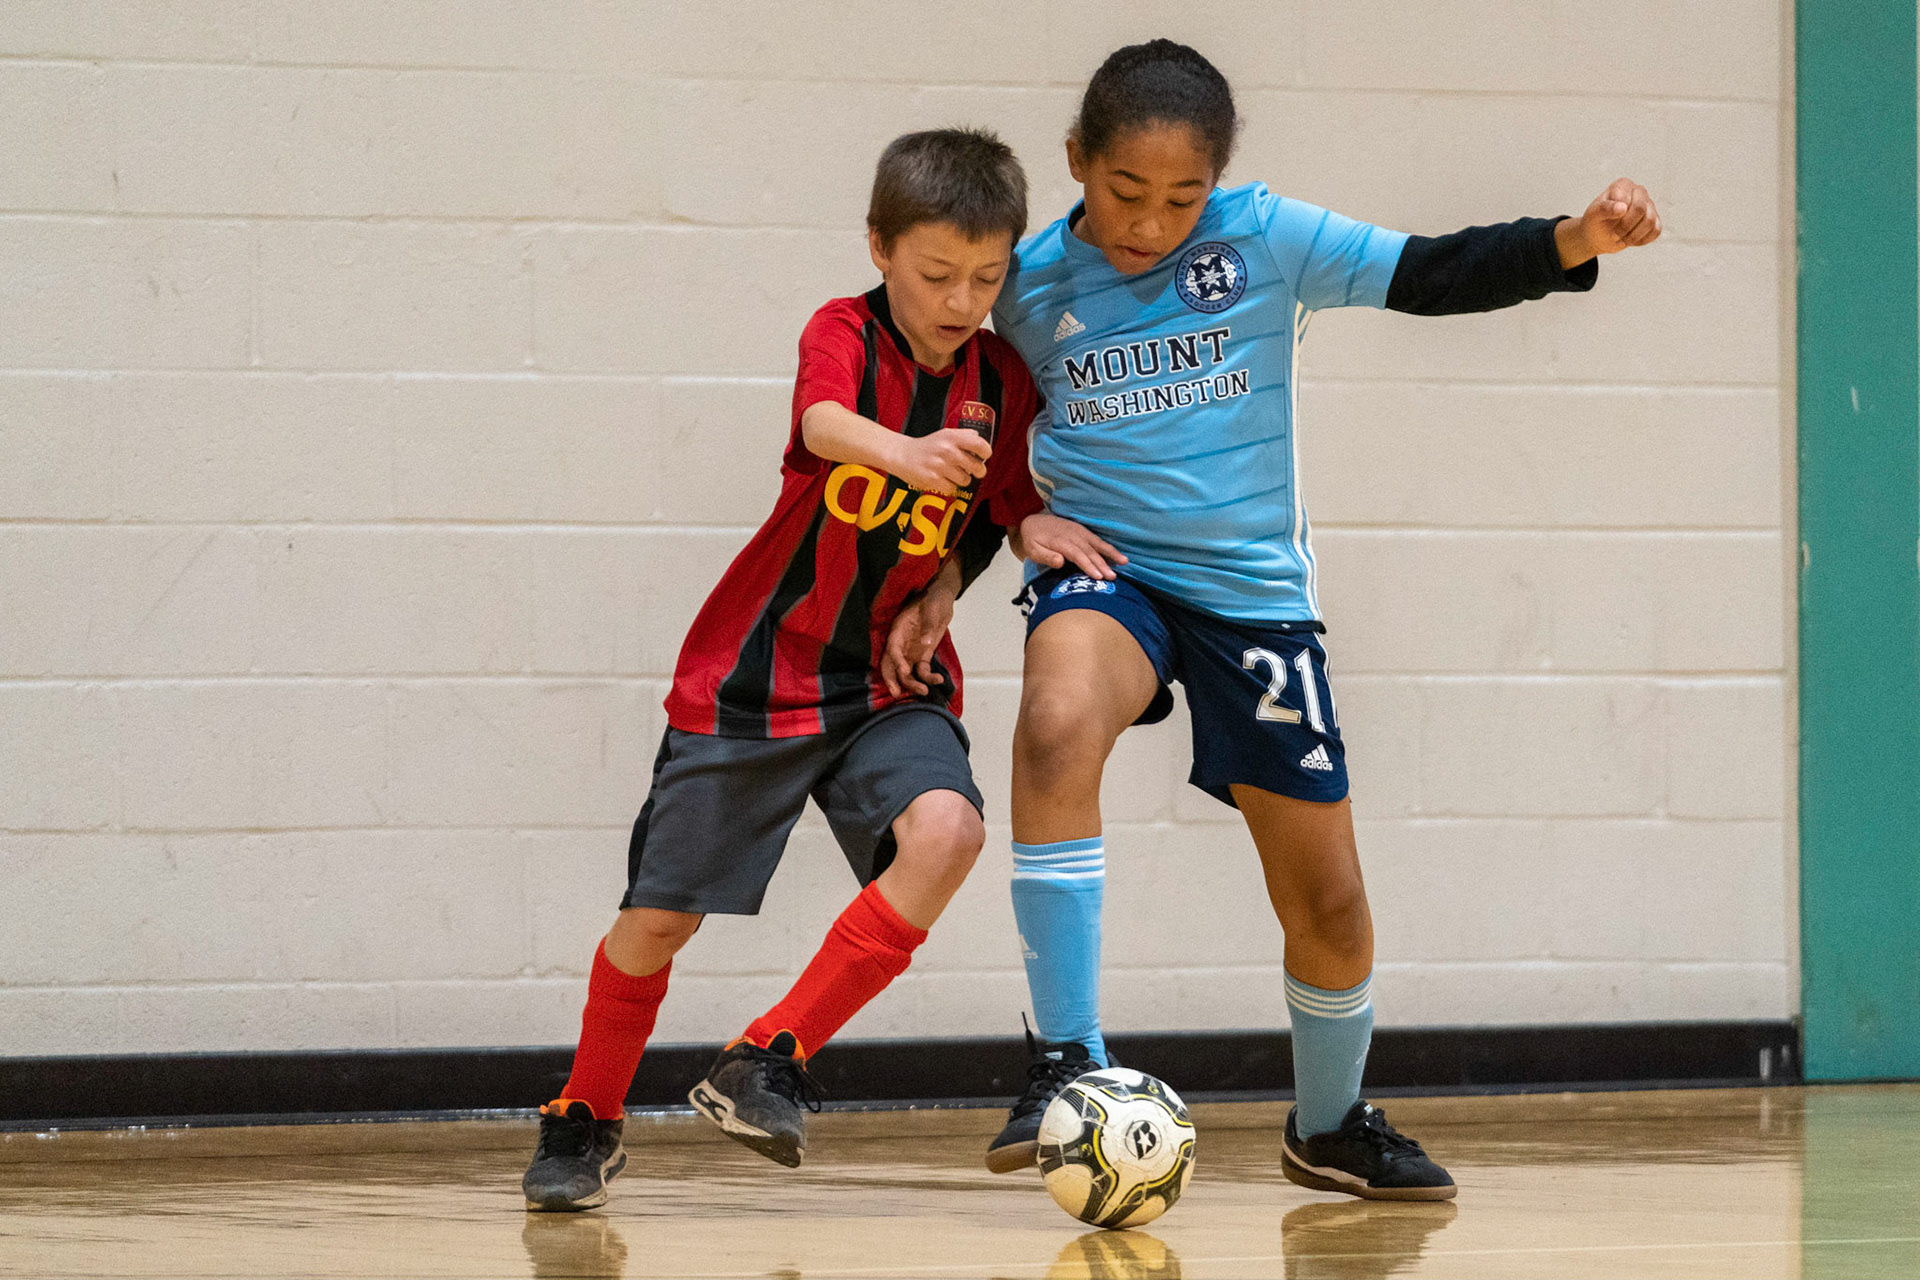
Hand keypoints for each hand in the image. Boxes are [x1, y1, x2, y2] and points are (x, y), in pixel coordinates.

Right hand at [881, 581, 957, 697]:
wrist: (942, 598)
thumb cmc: (934, 599)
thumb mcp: (932, 609)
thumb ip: (928, 625)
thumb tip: (925, 643)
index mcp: (899, 630)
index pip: (892, 649)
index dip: (896, 661)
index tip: (904, 671)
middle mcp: (902, 643)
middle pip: (891, 665)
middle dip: (893, 680)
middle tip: (898, 694)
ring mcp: (912, 651)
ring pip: (906, 672)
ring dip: (912, 684)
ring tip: (924, 692)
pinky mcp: (923, 655)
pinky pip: (922, 670)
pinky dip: (928, 678)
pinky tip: (939, 680)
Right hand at [888, 428, 990, 495]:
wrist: (902, 455)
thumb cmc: (928, 446)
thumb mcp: (945, 434)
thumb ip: (964, 435)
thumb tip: (982, 440)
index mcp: (952, 437)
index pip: (981, 445)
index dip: (986, 453)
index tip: (983, 456)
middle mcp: (947, 450)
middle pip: (977, 468)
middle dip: (976, 471)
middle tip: (968, 469)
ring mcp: (940, 466)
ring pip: (965, 480)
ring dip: (960, 479)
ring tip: (949, 473)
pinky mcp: (932, 480)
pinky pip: (952, 489)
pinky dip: (948, 487)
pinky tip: (940, 479)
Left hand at [1017, 511, 1126, 580]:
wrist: (1035, 521)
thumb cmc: (1033, 540)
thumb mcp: (1033, 549)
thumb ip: (1045, 556)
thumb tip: (1060, 561)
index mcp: (1060, 541)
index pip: (1076, 555)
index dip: (1088, 565)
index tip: (1098, 576)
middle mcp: (1072, 535)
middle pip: (1089, 551)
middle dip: (1102, 564)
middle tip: (1112, 577)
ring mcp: (1079, 532)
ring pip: (1097, 544)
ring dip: (1111, 553)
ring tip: (1125, 562)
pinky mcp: (1083, 531)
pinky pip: (1097, 540)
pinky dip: (1108, 548)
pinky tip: (1119, 555)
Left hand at [1558, 178, 1661, 267]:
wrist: (1598, 236)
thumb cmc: (1595, 222)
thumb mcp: (1593, 215)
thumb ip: (1604, 208)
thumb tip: (1622, 207)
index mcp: (1623, 185)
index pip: (1626, 200)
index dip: (1616, 216)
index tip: (1605, 223)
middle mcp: (1639, 191)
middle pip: (1641, 209)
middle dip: (1625, 227)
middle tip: (1613, 235)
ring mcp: (1649, 205)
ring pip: (1650, 221)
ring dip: (1633, 236)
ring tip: (1621, 239)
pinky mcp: (1655, 220)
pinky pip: (1656, 231)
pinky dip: (1642, 240)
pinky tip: (1630, 240)